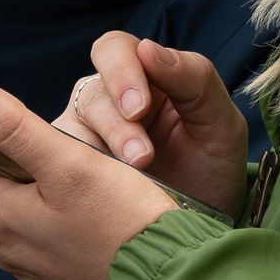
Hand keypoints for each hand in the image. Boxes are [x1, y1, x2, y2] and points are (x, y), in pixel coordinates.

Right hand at [63, 34, 249, 220]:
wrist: (204, 231)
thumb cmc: (214, 169)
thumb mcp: (221, 124)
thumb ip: (195, 79)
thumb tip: (148, 48)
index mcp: (146, 77)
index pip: (115, 51)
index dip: (121, 73)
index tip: (140, 109)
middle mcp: (108, 100)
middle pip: (90, 91)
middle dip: (114, 123)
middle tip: (140, 157)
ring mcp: (86, 135)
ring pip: (72, 129)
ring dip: (103, 155)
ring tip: (137, 181)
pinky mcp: (70, 171)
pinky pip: (58, 164)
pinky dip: (81, 176)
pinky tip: (109, 194)